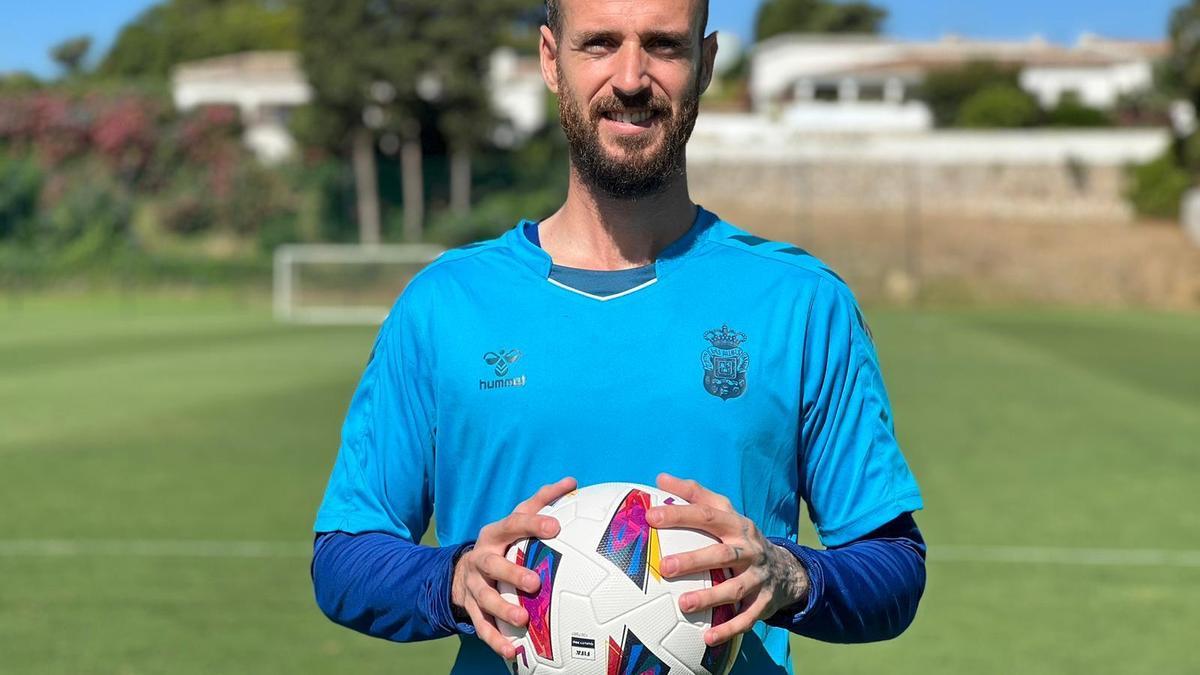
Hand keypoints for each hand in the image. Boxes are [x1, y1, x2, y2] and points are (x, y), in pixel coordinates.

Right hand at [450, 477, 576, 659]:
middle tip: (534, 582)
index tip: (555, 526)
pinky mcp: (471, 608)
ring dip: (502, 609)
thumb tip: (572, 481)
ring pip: (484, 598)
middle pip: (492, 564)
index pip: (514, 524)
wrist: (462, 570)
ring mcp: (473, 584)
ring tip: (522, 621)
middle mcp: (481, 557)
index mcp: (495, 533)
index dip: (533, 524)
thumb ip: (542, 500)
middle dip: (511, 572)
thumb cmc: (503, 542)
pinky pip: (482, 626)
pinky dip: (496, 640)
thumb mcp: (516, 519)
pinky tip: (513, 652)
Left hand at [646, 473, 809, 646]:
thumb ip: (695, 494)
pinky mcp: (764, 602)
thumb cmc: (740, 536)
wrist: (786, 568)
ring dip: (710, 597)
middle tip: (665, 567)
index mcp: (736, 525)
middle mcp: (749, 549)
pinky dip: (729, 628)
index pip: (706, 515)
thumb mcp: (724, 511)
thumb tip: (661, 477)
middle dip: (694, 560)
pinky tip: (707, 638)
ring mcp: (758, 577)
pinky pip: (747, 618)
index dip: (680, 514)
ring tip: (684, 605)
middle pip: (722, 553)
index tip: (651, 516)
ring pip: (735, 588)